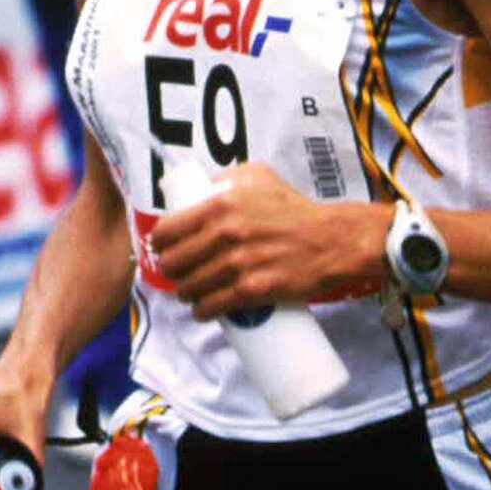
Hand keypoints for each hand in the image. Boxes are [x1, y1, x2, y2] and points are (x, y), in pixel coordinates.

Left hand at [147, 163, 389, 320]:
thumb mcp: (259, 178)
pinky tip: (201, 310)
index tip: (164, 248)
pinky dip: (202, 311)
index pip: (168, 230)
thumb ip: (227, 179)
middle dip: (171, 270)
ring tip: (191, 292)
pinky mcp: (252, 291)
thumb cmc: (295, 209)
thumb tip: (201, 189)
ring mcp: (238, 264)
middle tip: (179, 271)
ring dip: (185, 293)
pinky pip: (212, 306)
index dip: (160, 243)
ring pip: (191, 287)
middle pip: (175, 263)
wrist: (331, 240)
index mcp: (220, 204)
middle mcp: (225, 233)